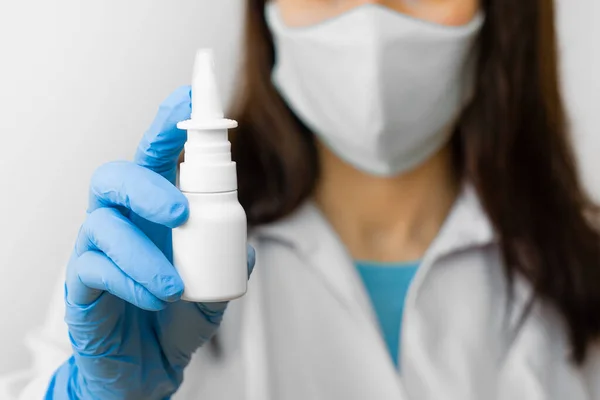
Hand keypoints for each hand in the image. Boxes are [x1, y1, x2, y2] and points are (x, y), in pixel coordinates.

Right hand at [46, 86, 254, 399]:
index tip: (187, 96)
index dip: (168, 124)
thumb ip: (230, 263)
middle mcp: (122, 219)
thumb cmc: (177, 315)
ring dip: (143, 253)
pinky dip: (130, 282)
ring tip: (175, 286)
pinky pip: (94, 268)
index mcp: (155, 210)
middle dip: (147, 186)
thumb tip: (248, 247)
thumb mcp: (214, 286)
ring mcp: (97, 248)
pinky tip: (156, 299)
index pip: (157, 158)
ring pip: (103, 224)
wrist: (147, 364)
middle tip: (180, 212)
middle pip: (116, 176)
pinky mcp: (82, 283)